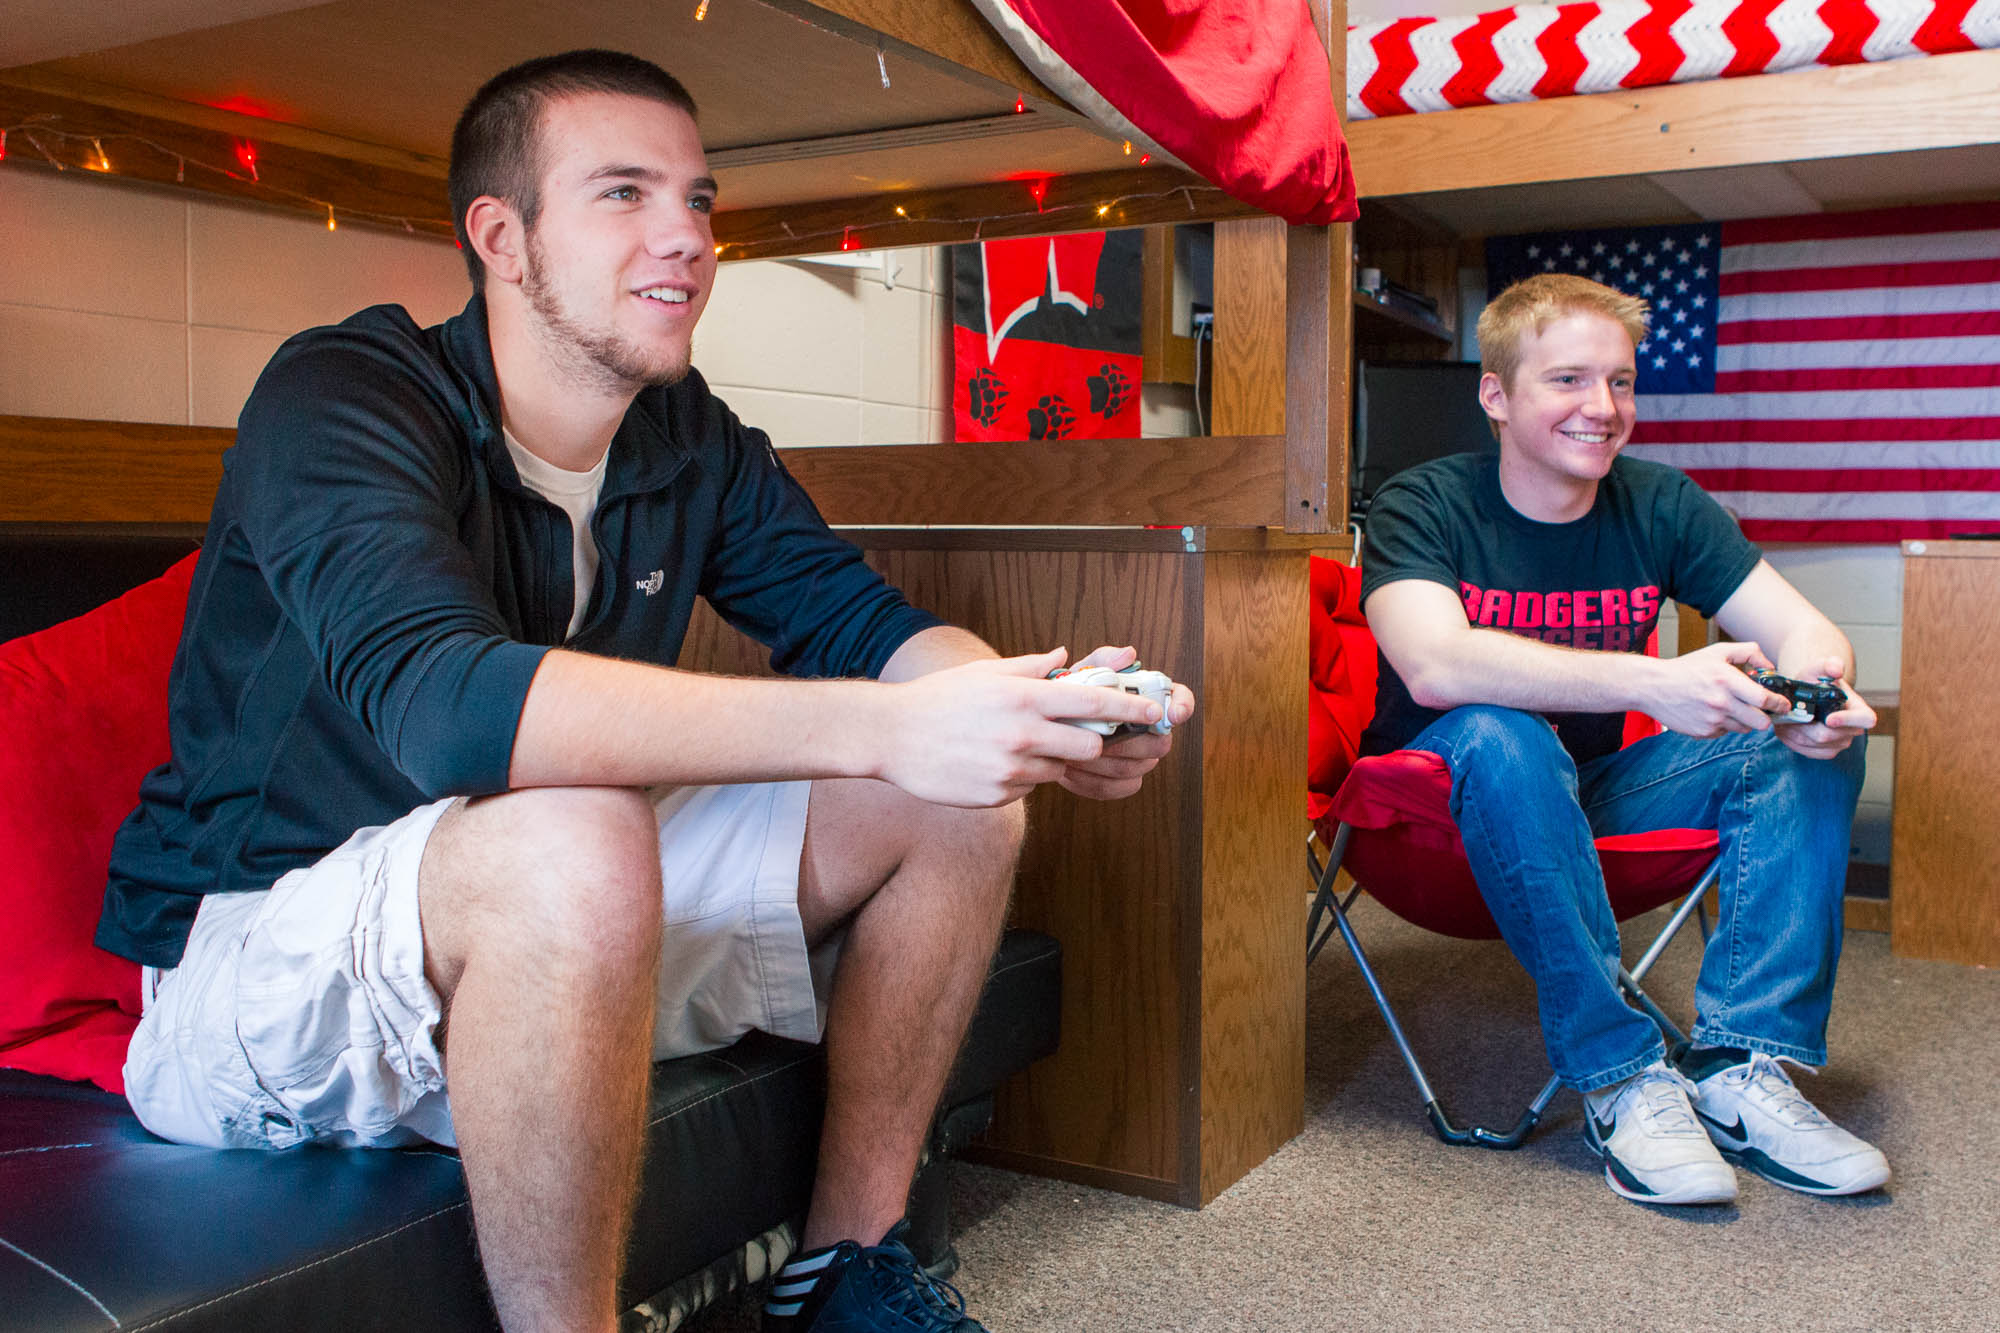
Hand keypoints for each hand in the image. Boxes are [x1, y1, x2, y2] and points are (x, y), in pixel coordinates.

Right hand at [875, 648, 1164, 806]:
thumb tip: (1067, 658)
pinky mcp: (998, 796)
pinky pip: (1027, 788)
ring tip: (1008, 744)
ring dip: (1047, 759)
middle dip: (1087, 742)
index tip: (1153, 712)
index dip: (1131, 709)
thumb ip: (1033, 668)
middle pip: (1089, 747)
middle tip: (1068, 732)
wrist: (892, 737)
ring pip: (1057, 769)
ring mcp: (1011, 770)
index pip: (1095, 704)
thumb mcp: (987, 673)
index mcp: (1025, 698)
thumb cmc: (940, 699)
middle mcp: (1024, 735)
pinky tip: (988, 761)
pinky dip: (1019, 777)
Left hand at [1052, 645, 1196, 799]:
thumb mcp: (1079, 674)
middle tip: (1102, 738)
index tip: (1172, 714)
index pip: (1180, 699)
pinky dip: (1095, 781)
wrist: (1045, 730)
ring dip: (1107, 762)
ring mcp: (1138, 758)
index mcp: (1146, 699)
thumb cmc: (1068, 698)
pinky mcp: (1121, 780)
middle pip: (1160, 743)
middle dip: (1130, 742)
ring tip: (1077, 754)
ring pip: (1138, 767)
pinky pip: (1120, 787)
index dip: (1182, 706)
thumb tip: (1128, 654)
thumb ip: (1102, 662)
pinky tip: (1073, 771)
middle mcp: (1149, 730)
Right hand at [1647, 641, 1783, 737]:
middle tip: (1760, 710)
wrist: (1653, 686)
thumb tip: (1770, 668)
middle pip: (1760, 723)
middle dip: (1765, 717)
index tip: (1784, 705)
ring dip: (1743, 720)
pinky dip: (1723, 725)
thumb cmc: (1686, 668)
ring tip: (1729, 707)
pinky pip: (1724, 733)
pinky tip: (1711, 712)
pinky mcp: (1703, 732)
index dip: (1780, 704)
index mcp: (1727, 680)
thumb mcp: (1718, 651)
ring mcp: (1711, 720)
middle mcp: (1721, 702)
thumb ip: (1749, 652)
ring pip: (1743, 729)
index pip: (1765, 700)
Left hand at [1771, 654, 1873, 759]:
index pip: (1866, 719)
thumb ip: (1828, 664)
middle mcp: (1853, 729)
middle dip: (1806, 727)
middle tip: (1788, 716)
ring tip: (1784, 720)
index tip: (1828, 719)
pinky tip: (1786, 729)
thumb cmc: (1815, 680)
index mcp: (1859, 709)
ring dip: (1795, 733)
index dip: (1848, 721)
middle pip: (1830, 736)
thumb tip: (1837, 668)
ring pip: (1815, 745)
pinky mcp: (1825, 751)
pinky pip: (1808, 751)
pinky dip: (1793, 741)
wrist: (1805, 693)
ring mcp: (1840, 742)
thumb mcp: (1819, 668)